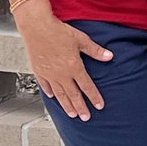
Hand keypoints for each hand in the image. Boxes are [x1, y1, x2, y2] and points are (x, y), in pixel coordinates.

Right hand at [15, 4, 112, 120]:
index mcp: (73, 67)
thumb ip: (95, 50)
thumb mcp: (81, 39)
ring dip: (66, 105)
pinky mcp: (39, 71)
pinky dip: (50, 93)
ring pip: (59, 94)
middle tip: (86, 117)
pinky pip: (45, 86)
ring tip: (72, 114)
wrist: (37, 27)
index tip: (99, 106)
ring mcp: (49, 74)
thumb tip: (109, 56)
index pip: (87, 86)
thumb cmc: (58, 31)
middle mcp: (61, 74)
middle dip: (81, 107)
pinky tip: (53, 97)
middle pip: (73, 95)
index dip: (94, 97)